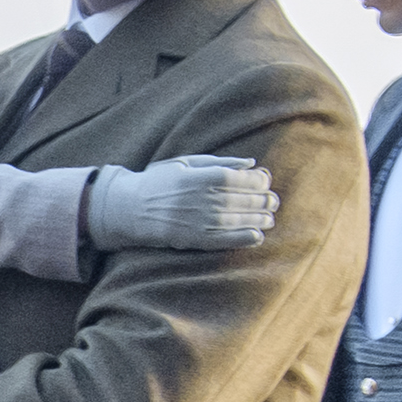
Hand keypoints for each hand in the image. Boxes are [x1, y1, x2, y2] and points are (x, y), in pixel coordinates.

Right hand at [85, 154, 278, 251]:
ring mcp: (198, 220)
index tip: (265, 182)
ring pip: (238, 220)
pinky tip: (257, 236)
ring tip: (269, 218)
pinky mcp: (193, 239)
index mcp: (201, 177)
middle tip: (272, 202)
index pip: (241, 179)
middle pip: (243, 199)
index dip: (258, 181)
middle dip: (262, 200)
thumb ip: (220, 162)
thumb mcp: (186, 163)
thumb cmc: (159, 182)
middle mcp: (202, 199)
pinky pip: (224, 240)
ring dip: (258, 219)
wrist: (129, 208)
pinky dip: (243, 238)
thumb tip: (250, 163)